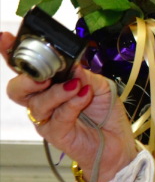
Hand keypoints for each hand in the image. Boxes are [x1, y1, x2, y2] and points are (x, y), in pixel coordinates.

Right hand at [1, 32, 137, 181]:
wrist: (116, 143)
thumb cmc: (106, 113)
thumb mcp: (101, 85)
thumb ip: (85, 74)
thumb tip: (72, 65)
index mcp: (50, 84)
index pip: (26, 69)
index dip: (10, 53)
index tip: (5, 38)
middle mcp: (43, 101)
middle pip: (17, 89)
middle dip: (27, 78)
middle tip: (46, 75)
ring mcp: (47, 119)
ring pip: (38, 103)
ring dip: (58, 91)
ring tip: (77, 86)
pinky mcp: (55, 134)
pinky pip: (57, 117)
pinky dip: (72, 103)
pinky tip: (84, 96)